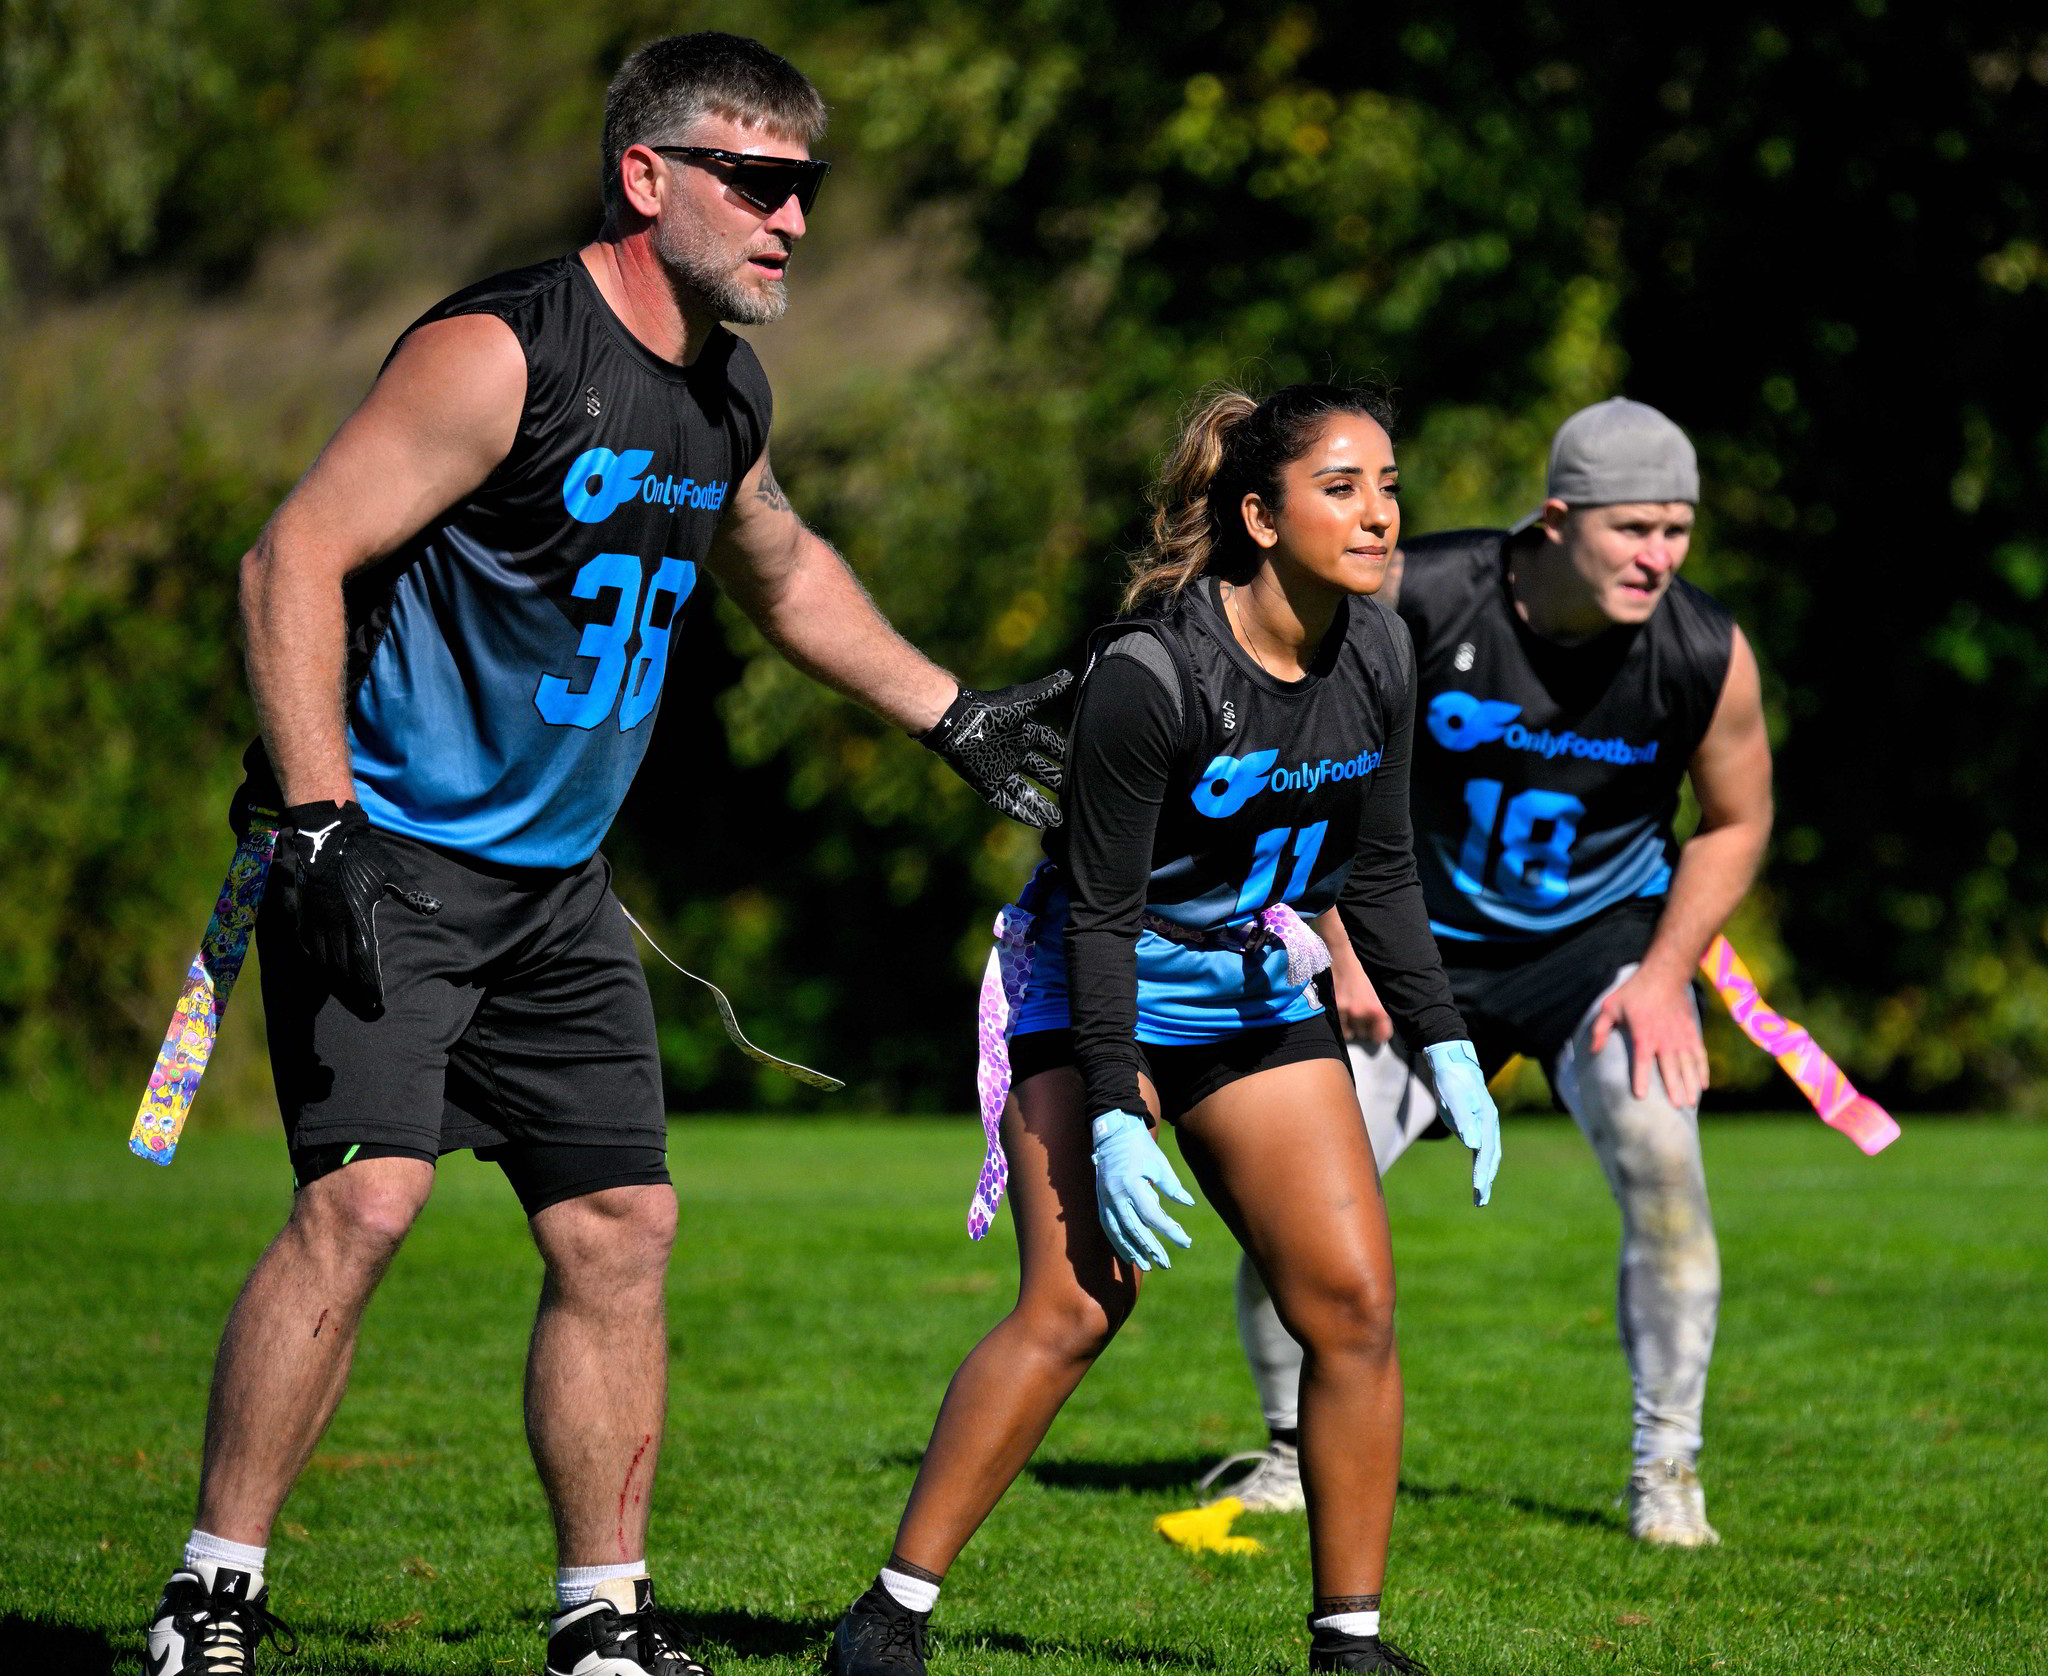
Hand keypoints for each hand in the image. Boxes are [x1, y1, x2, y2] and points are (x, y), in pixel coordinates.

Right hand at [272, 801, 440, 1020]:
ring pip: (322, 961)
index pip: (363, 959)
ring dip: (334, 980)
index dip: (369, 983)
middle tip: (365, 1007)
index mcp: (357, 917)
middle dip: (353, 990)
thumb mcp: (391, 871)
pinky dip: (314, 962)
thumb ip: (410, 893)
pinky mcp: (302, 914)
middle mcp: (333, 923)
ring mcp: (315, 920)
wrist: (326, 836)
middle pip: (341, 967)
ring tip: (347, 995)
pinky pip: (306, 946)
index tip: (378, 1001)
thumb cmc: (363, 854)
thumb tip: (435, 908)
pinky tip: (322, 970)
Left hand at [917, 672, 1070, 827]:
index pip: (1049, 745)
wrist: (955, 722)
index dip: (1064, 754)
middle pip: (1040, 771)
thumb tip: (1070, 674)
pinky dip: (1021, 812)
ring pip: (1026, 791)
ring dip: (1042, 805)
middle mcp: (1013, 752)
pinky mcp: (986, 783)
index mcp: (1023, 732)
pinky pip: (1006, 801)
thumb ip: (1046, 691)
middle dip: (1057, 783)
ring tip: (1060, 820)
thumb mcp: (1023, 701)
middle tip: (1076, 795)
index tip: (1082, 765)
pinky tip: (1037, 823)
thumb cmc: (989, 709)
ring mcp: (999, 769)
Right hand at [1090, 1109, 1194, 1270]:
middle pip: (1135, 1229)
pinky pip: (1109, 1226)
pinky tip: (1128, 1254)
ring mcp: (1105, 1199)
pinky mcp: (1101, 1200)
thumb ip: (1172, 1185)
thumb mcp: (1159, 1163)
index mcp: (1131, 1184)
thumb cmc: (1140, 1147)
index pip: (1152, 1216)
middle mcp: (1115, 1195)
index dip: (1169, 1230)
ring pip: (1118, 1232)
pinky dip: (1118, 1242)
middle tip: (1166, 1263)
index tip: (1185, 1241)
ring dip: (1132, 1250)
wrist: (1113, 1133)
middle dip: (1151, 1248)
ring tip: (1147, 1266)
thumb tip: (1188, 1203)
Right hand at [1331, 960, 1392, 1046]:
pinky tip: (1340, 1015)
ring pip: (1350, 1034)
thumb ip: (1379, 1012)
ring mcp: (1347, 1012)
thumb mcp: (1377, 992)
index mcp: (1377, 1008)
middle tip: (1362, 1021)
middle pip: (1365, 1035)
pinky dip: (1339, 1024)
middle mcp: (1363, 1012)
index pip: (1382, 1035)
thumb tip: (1380, 1030)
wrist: (1343, 959)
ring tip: (1350, 1019)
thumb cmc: (1361, 973)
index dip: (1379, 1036)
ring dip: (1350, 1029)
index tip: (1377, 1036)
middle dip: (1363, 1029)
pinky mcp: (1333, 1009)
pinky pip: (1338, 1027)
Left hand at [1423, 1040, 1500, 1206]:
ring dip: (1486, 1175)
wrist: (1453, 1062)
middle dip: (1487, 1179)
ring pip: (1489, 1155)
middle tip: (1481, 1202)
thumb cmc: (1452, 1079)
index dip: (1482, 1171)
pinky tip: (1478, 1176)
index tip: (1478, 1188)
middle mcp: (1489, 1123)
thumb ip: (1464, 1120)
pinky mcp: (1477, 1124)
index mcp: (1487, 1119)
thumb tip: (1473, 1145)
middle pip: (1491, 1157)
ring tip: (1481, 1196)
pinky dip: (1481, 1164)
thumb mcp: (1453, 1096)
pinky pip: (1481, 1149)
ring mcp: (1485, 1124)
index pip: (1486, 1151)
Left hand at [1589, 965, 1708, 1107]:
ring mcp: (1681, 1036)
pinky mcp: (1692, 1033)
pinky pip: (1700, 1055)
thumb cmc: (1635, 992)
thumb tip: (1593, 1050)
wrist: (1665, 975)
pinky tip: (1703, 1086)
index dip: (1641, 1078)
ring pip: (1688, 1065)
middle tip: (1677, 1107)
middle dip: (1674, 1087)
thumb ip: (1601, 1029)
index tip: (1640, 1096)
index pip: (1642, 1061)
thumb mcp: (1611, 1006)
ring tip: (1691, 1104)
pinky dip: (1702, 1071)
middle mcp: (1665, 1038)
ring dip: (1690, 1084)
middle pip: (1670, 1067)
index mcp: (1643, 1034)